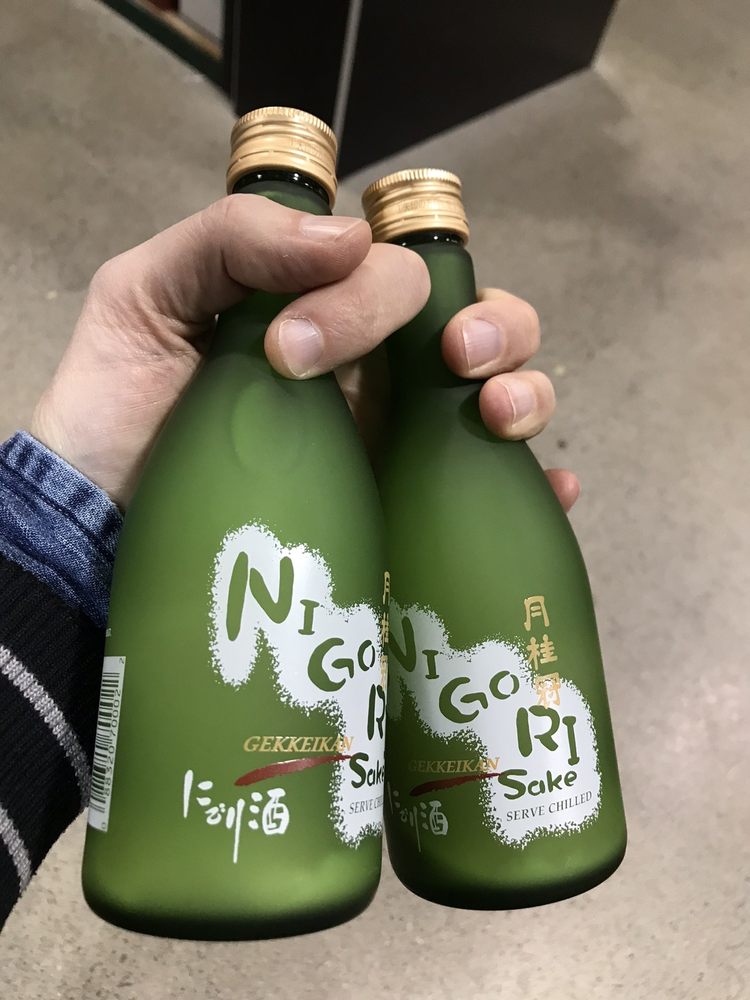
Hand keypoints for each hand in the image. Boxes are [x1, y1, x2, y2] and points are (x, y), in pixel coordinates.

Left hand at [31, 195, 577, 510]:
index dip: (371, 294)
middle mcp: (377, 373)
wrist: (103, 530)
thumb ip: (229, 242)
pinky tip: (551, 491)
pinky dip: (539, 487)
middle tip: (452, 361)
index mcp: (326, 313)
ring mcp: (396, 445)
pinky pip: (495, 495)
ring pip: (506, 395)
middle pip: (479, 324)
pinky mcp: (403, 516)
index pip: (397, 273)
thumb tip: (349, 236)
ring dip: (527, 390)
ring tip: (498, 416)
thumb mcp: (147, 296)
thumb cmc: (119, 408)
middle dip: (490, 327)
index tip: (294, 349)